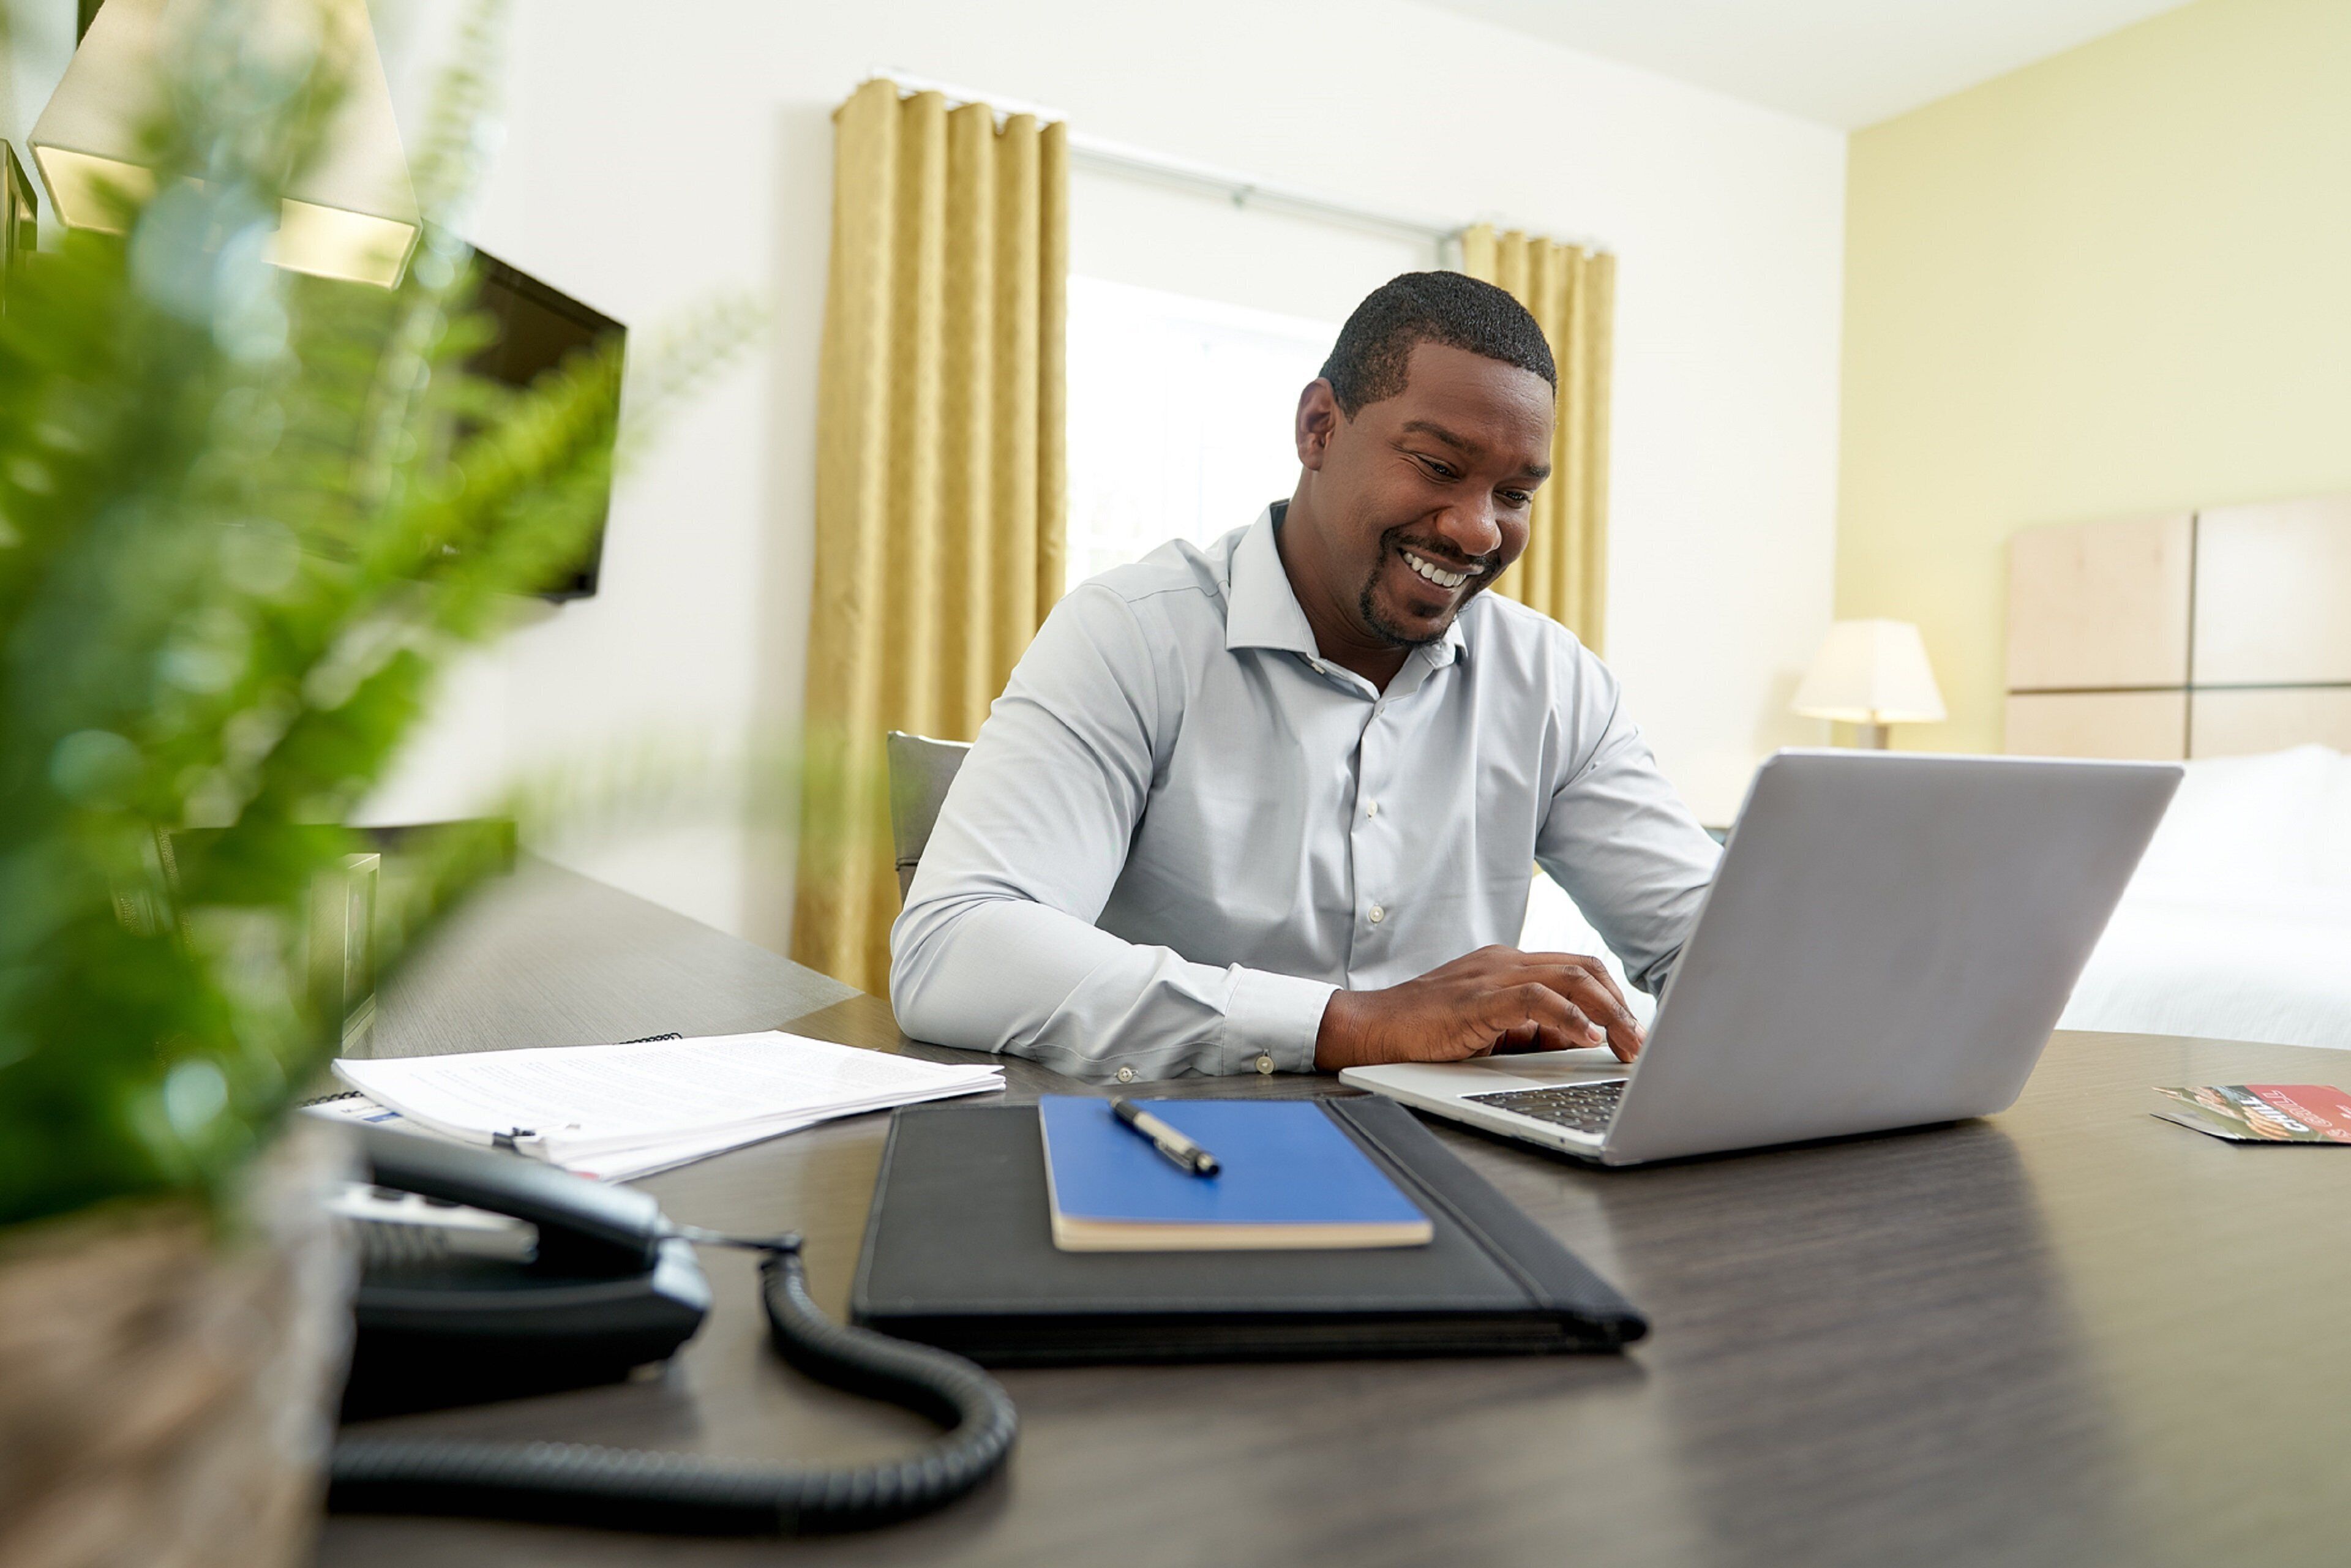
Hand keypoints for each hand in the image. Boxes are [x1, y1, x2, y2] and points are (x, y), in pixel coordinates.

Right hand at [1313, 945, 1644, 1071]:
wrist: (1370, 1029)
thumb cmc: (1423, 1033)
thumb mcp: (1490, 1031)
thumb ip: (1533, 1031)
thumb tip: (1584, 1040)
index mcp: (1507, 966)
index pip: (1577, 970)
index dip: (1614, 999)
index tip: (1635, 1033)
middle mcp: (1504, 962)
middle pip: (1584, 969)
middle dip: (1622, 1007)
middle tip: (1641, 1045)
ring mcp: (1490, 975)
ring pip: (1569, 978)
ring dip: (1609, 1013)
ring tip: (1628, 1046)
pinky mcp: (1476, 999)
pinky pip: (1534, 999)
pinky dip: (1569, 1018)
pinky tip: (1588, 1038)